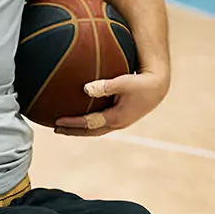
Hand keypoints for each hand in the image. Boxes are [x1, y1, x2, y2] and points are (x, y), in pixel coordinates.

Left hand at [55, 70, 169, 136]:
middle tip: (56, 128)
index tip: (57, 121)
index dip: (72, 123)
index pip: (88, 123)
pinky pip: (100, 124)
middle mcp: (117, 123)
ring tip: (65, 127)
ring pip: (95, 130)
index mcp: (115, 117)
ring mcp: (120, 122)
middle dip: (72, 131)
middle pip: (89, 131)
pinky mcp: (121, 118)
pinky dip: (89, 124)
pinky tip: (82, 119)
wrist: (159, 87)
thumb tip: (85, 89)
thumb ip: (104, 86)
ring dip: (80, 129)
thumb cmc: (141, 82)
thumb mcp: (123, 82)